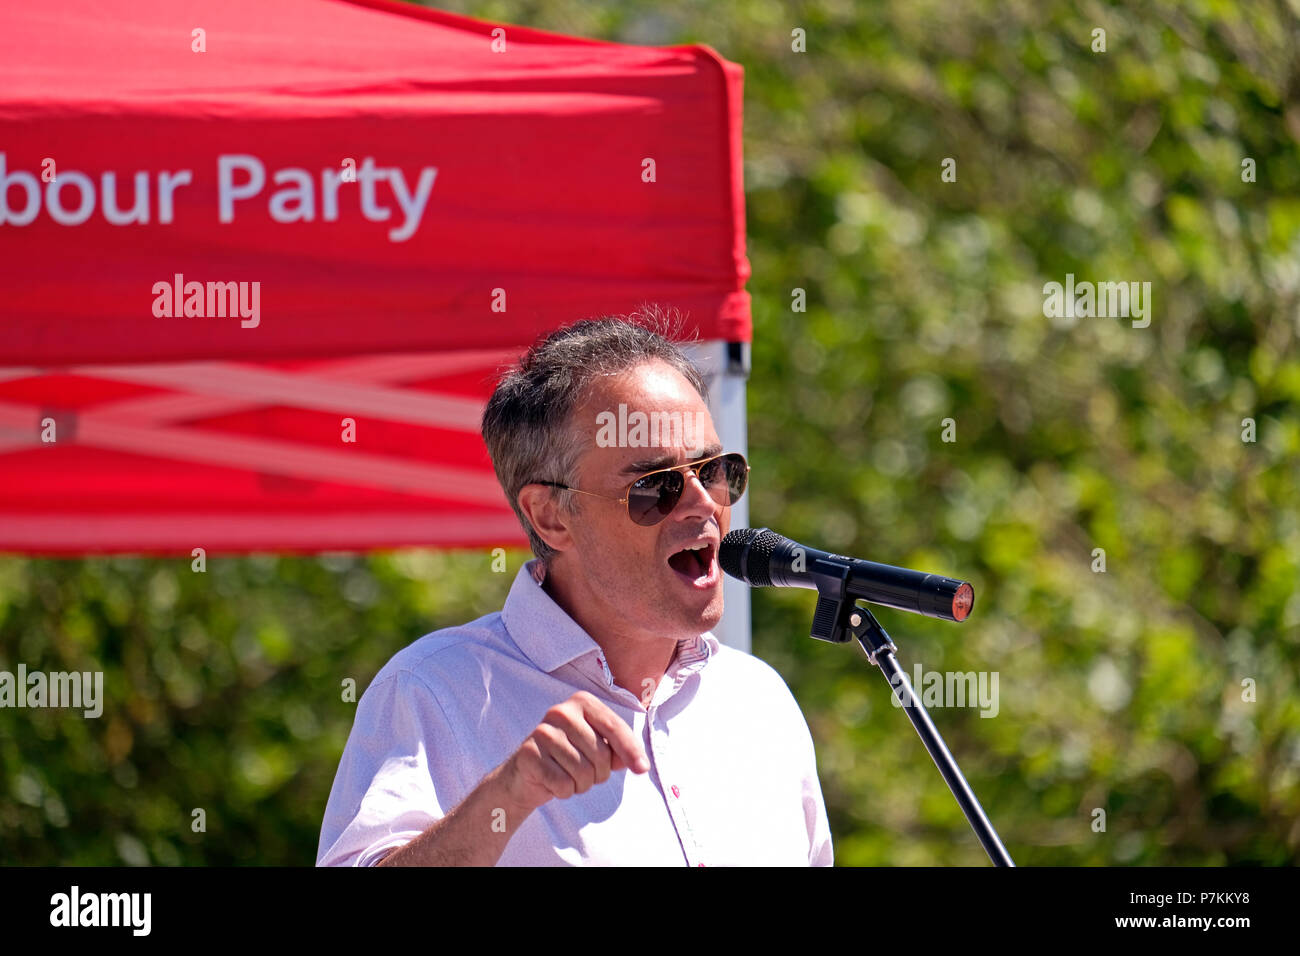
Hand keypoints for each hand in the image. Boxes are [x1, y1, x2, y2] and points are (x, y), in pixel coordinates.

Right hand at [499, 691, 649, 813]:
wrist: (526, 775)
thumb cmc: (568, 759)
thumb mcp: (597, 749)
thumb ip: (619, 751)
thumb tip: (639, 763)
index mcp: (582, 702)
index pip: (614, 727)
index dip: (631, 750)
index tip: (642, 769)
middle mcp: (561, 711)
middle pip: (600, 754)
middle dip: (599, 774)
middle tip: (585, 773)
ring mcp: (543, 732)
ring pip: (583, 771)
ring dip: (581, 784)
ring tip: (568, 776)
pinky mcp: (529, 754)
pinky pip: (563, 784)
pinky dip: (564, 792)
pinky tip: (553, 783)